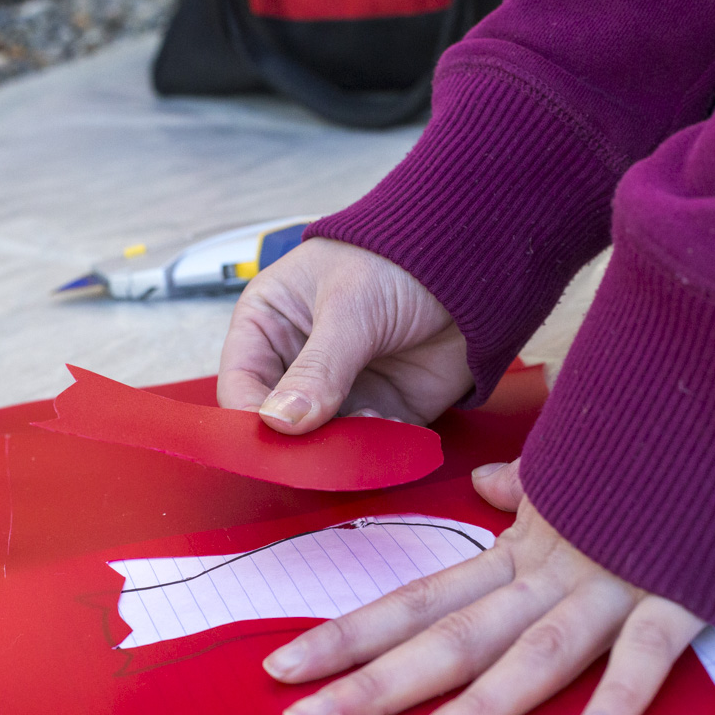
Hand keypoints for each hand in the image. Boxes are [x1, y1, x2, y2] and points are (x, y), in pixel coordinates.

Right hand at [217, 237, 475, 431]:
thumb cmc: (398, 260)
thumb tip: (280, 423)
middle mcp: (296, 362)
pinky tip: (392, 431)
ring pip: (323, 442)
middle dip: (297, 443)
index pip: (240, 384)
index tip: (274, 440)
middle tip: (319, 453)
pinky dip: (377, 449)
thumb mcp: (350, 308)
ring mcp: (340, 390)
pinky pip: (369, 446)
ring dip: (342, 449)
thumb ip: (318, 368)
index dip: (250, 417)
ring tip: (368, 427)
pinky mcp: (383, 409)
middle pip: (278, 424)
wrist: (473, 262)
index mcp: (268, 324)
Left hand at [264, 461, 707, 714]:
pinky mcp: (680, 593)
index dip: (350, 636)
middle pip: (452, 638)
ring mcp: (612, 584)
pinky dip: (620, 695)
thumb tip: (481, 494)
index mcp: (520, 551)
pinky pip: (647, 650)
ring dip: (474, 708)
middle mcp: (550, 573)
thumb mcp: (575, 467)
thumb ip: (526, 490)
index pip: (419, 600)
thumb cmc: (645, 449)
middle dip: (374, 684)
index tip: (281, 669)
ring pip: (533, 654)